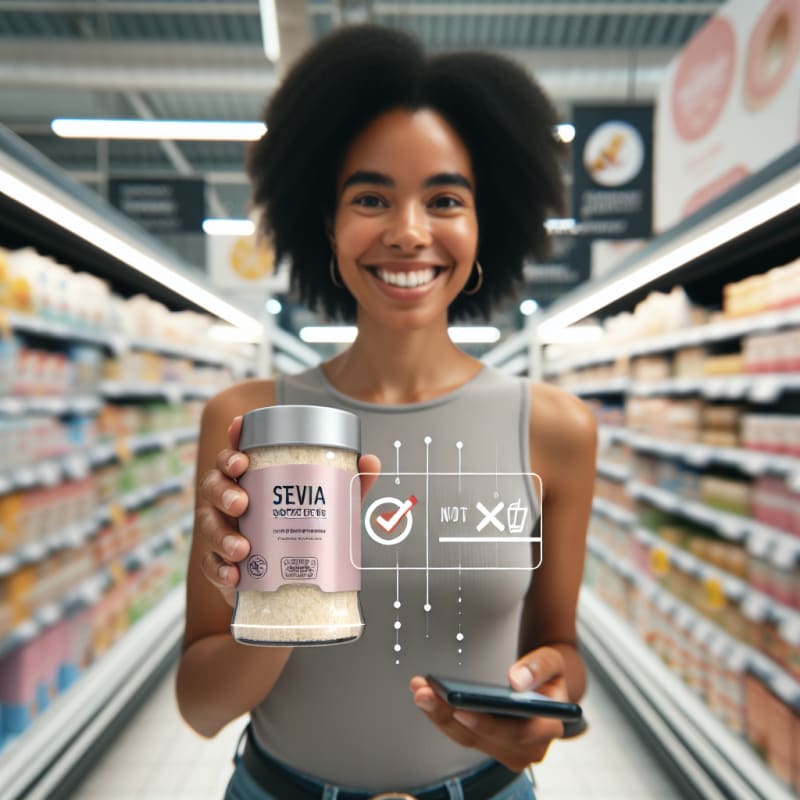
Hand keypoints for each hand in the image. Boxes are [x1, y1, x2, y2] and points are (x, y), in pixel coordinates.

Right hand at [196, 415, 380, 605]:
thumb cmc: (304, 532)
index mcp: (252, 480)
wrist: (290, 588)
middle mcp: (230, 500)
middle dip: (224, 490)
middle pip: (213, 484)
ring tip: (243, 549)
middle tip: (242, 502)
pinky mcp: (218, 566)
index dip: (232, 447)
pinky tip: (234, 575)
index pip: (235, 456)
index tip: (241, 449)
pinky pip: (210, 565)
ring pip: (208, 525)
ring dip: (222, 535)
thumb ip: (347, 486)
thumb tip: (371, 461)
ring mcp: (220, 531)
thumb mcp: (328, 508)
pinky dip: (220, 570)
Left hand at [409, 647, 567, 771]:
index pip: (517, 732)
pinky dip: (442, 715)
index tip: (460, 710)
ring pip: (467, 737)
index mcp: (548, 727)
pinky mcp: (489, 745)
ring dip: (440, 715)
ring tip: (420, 691)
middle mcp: (528, 748)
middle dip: (450, 715)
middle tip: (425, 693)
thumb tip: (517, 680)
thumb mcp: (553, 661)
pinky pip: (462, 733)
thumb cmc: (548, 677)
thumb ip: (540, 666)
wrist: (546, 687)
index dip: (487, 724)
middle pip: (483, 737)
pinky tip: (426, 695)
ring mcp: (507, 750)